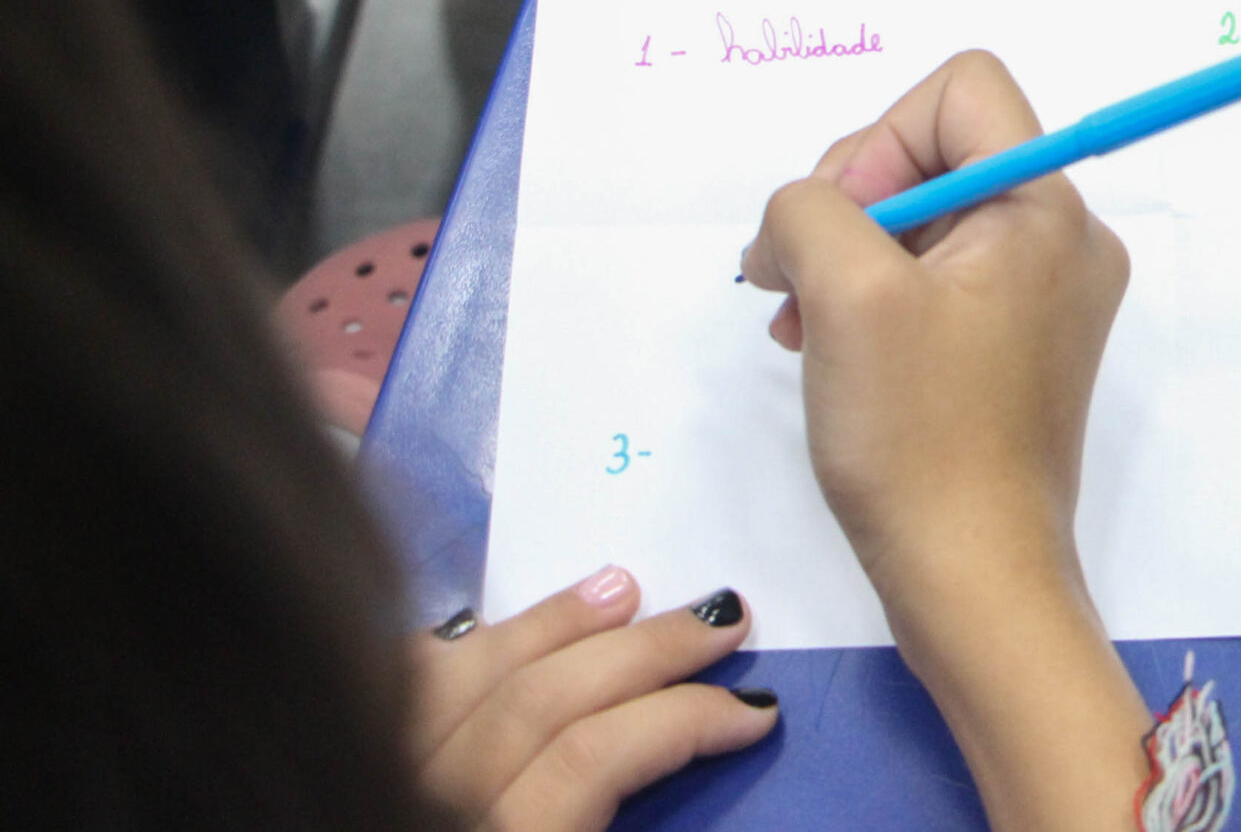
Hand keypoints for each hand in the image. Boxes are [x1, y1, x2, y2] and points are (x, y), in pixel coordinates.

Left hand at [408, 568, 774, 831]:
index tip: (753, 710)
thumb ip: (617, 830)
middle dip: (640, 651)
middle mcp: (426, 814)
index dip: (681, 722)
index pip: (593, 759)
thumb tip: (692, 767)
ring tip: (622, 589)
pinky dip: (441, 658)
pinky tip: (482, 632)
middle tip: (720, 617)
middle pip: (537, 702)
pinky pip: (385, 706)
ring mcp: (372, 790)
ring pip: (456, 681)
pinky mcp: (331, 777)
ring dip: (548, 627)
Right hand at [741, 49, 1128, 601]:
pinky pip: (936, 277)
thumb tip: (808, 210)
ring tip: (799, 321)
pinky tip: (824, 344)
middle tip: (792, 279)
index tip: (841, 224)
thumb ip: (811, 207)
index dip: (880, 138)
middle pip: (939, 150)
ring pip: (926, 217)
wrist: (972, 580)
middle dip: (850, 203)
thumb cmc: (920, 438)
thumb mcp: (845, 294)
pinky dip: (873, 296)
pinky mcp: (1015, 345)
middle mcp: (1063, 238)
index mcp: (1047, 208)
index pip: (963, 89)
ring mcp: (1044, 296)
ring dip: (848, 254)